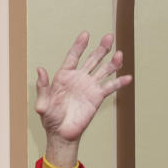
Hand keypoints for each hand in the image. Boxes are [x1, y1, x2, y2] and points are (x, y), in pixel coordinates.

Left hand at [35, 32, 131, 166]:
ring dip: (112, 62)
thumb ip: (42, 87)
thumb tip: (40, 69)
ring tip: (120, 54)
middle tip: (109, 37)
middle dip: (101, 48)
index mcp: (64, 76)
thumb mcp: (43, 103)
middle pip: (92, 59)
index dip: (79, 46)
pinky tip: (127, 78)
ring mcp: (89, 87)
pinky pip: (110, 87)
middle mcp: (78, 78)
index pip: (73, 57)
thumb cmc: (50, 118)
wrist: (61, 133)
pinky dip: (119, 83)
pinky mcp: (97, 97)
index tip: (86, 34)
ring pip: (103, 70)